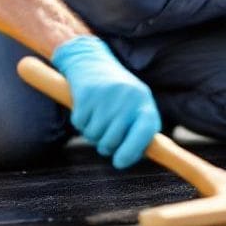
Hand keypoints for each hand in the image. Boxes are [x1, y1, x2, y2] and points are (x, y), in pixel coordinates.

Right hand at [51, 36, 160, 168]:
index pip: (145, 133)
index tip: (119, 162)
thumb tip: (130, 158)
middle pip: (112, 141)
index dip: (132, 152)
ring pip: (94, 135)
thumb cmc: (118, 94)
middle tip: (104, 135)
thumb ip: (138, 131)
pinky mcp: (87, 94)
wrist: (93, 62)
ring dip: (91, 133)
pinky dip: (80, 122)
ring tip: (97, 117)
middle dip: (105, 145)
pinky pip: (79, 124)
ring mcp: (107, 96)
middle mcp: (128, 99)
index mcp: (144, 103)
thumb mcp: (135, 107)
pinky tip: (86, 108)